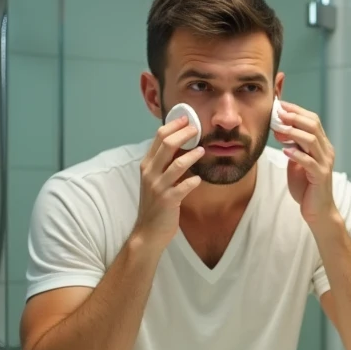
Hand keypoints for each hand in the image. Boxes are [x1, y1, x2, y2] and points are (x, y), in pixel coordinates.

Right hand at [132, 116, 203, 250]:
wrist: (148, 230)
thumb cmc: (156, 203)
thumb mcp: (156, 179)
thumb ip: (165, 163)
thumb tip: (182, 145)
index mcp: (147, 164)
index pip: (158, 137)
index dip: (174, 125)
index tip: (187, 119)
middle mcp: (150, 172)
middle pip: (167, 145)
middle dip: (184, 134)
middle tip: (198, 128)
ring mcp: (158, 186)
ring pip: (177, 164)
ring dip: (192, 155)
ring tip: (203, 150)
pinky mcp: (168, 200)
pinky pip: (184, 186)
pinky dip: (193, 181)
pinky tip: (200, 179)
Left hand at [274, 101, 337, 225]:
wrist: (318, 210)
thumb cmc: (307, 186)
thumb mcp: (298, 161)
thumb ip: (294, 145)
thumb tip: (280, 128)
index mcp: (322, 145)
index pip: (312, 120)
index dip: (297, 111)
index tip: (280, 105)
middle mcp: (326, 151)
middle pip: (313, 126)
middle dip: (294, 117)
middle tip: (278, 113)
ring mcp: (325, 163)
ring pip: (312, 141)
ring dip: (293, 133)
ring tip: (278, 130)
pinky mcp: (321, 176)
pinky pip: (309, 162)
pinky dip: (297, 155)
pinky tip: (285, 151)